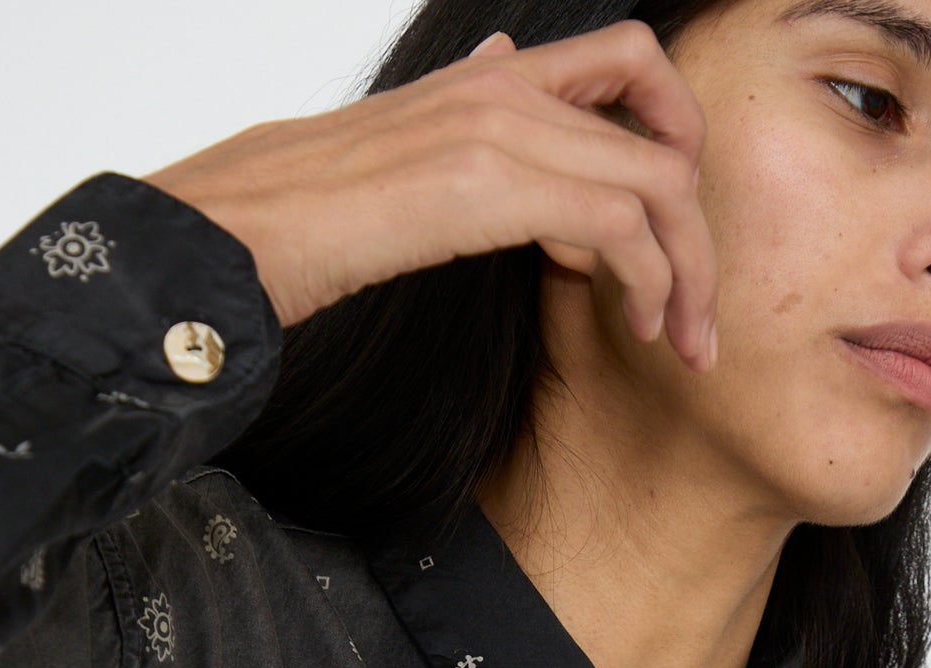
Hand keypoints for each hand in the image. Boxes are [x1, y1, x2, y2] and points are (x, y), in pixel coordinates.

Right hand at [139, 20, 716, 370]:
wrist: (229, 232)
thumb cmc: (297, 219)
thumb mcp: (397, 159)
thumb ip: (462, 119)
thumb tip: (503, 66)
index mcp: (485, 80)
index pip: (628, 62)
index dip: (677, 134)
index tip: (678, 229)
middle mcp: (502, 86)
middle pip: (662, 131)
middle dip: (701, 235)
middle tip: (701, 322)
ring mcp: (499, 127)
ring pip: (661, 181)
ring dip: (690, 274)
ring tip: (680, 342)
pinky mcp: (492, 182)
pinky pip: (624, 223)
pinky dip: (652, 283)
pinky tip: (637, 328)